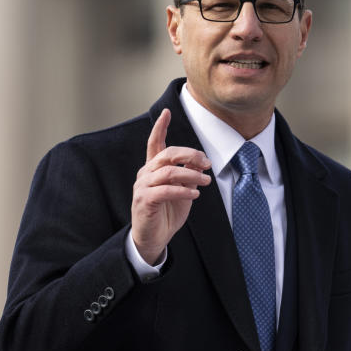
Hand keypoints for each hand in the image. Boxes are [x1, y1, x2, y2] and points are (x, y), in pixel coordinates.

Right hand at [131, 108, 211, 263]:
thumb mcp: (183, 191)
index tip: (167, 112)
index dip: (160, 127)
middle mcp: (145, 174)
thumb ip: (188, 175)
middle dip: (189, 154)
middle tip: (207, 163)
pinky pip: (166, 190)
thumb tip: (199, 161)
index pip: (154, 143)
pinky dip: (183, 190)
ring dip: (191, 175)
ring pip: (168, 171)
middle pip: (167, 154)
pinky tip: (195, 194)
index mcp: (153, 168)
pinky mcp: (144, 200)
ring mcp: (143, 187)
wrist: (154, 239)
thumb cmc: (167, 214)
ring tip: (205, 181)